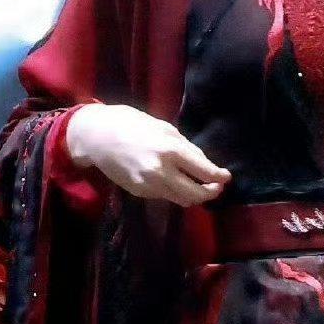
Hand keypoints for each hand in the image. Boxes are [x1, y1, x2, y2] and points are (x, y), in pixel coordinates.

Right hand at [66, 104, 230, 205]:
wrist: (96, 136)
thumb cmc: (132, 124)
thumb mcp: (165, 129)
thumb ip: (186, 148)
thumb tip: (205, 165)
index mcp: (170, 151)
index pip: (204, 172)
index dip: (219, 177)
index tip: (226, 177)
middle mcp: (161, 172)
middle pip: (195, 195)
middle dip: (210, 193)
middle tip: (216, 187)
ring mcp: (149, 186)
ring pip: (180, 200)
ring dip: (193, 195)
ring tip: (198, 186)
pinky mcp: (139, 192)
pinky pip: (164, 196)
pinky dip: (173, 191)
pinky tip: (173, 181)